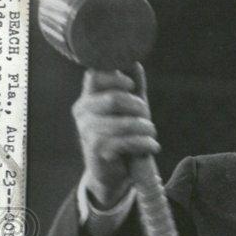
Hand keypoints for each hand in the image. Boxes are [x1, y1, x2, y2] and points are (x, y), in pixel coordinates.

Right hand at [72, 63, 158, 207]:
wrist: (111, 173)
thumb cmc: (120, 135)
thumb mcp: (128, 110)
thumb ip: (132, 88)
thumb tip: (135, 62)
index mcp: (88, 98)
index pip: (94, 75)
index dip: (116, 77)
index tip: (131, 86)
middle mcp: (83, 112)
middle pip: (114, 98)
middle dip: (138, 107)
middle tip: (147, 117)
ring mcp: (87, 131)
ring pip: (123, 123)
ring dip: (145, 128)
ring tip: (152, 134)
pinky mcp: (96, 149)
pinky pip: (126, 142)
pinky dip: (145, 143)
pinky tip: (152, 146)